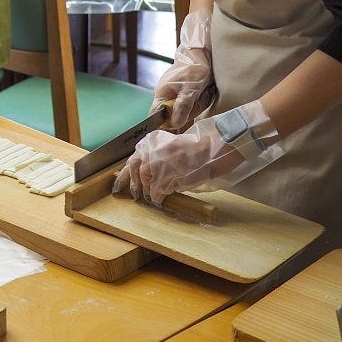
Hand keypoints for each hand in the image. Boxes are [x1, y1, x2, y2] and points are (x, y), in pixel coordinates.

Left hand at [113, 100, 283, 204]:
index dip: (124, 174)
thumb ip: (163, 154)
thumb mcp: (178, 144)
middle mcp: (156, 150)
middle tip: (135, 195)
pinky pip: (160, 190)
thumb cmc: (204, 142)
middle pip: (136, 171)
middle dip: (134, 185)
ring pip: (147, 181)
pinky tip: (161, 200)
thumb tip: (151, 169)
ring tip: (151, 199)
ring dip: (148, 192)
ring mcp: (164, 163)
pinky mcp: (175, 175)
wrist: (222, 142)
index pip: (133, 159)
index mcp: (155, 140)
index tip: (118, 184)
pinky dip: (159, 196)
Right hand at [152, 8, 215, 128]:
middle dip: (187, 112)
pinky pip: (188, 105)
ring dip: (194, 106)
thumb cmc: (195, 69)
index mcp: (161, 93)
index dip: (165, 123)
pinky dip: (196, 102)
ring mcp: (172, 93)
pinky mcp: (181, 92)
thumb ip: (182, 106)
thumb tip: (174, 123)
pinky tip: (202, 94)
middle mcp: (164, 95)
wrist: (201, 53)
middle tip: (198, 101)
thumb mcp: (191, 89)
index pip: (155, 116)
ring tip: (201, 94)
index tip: (180, 123)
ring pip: (182, 111)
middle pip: (171, 116)